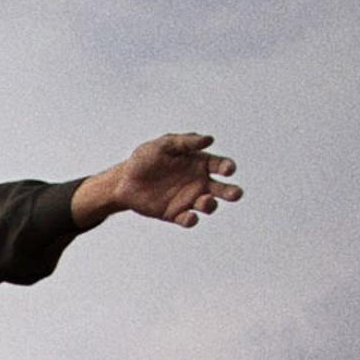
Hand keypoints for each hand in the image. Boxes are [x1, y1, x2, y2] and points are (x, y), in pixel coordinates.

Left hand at [78, 133, 242, 228]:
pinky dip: (191, 220)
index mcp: (199, 163)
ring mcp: (188, 199)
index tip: (228, 169)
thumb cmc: (145, 158)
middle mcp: (198, 182)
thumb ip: (185, 142)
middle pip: (222, 189)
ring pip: (208, 205)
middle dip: (231, 192)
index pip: (220, 165)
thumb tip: (209, 139)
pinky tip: (190, 217)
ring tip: (204, 201)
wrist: (123, 180)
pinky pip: (188, 219)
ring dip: (210, 205)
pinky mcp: (175, 214)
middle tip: (236, 194)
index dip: (227, 167)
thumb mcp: (164, 145)